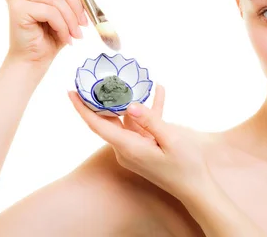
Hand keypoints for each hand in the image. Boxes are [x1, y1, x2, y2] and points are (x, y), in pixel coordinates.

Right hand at [4, 0, 92, 65]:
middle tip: (84, 23)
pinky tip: (64, 36)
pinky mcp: (16, 7)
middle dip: (77, 4)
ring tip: (75, 33)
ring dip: (71, 19)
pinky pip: (50, 11)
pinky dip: (62, 26)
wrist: (35, 57)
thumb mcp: (71, 5)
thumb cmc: (52, 31)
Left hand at [68, 86, 210, 200]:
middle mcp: (127, 149)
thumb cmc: (186, 166)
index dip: (82, 107)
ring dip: (128, 100)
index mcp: (129, 147)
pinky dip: (148, 111)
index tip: (70, 90)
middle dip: (100, 99)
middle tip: (94, 78)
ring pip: (126, 120)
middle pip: (107, 120)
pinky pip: (141, 125)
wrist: (196, 188)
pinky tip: (158, 91)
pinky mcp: (145, 148)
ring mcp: (135, 149)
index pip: (97, 124)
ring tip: (127, 78)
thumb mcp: (172, 139)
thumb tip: (130, 104)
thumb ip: (151, 120)